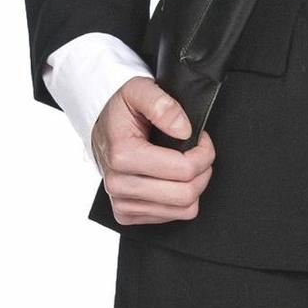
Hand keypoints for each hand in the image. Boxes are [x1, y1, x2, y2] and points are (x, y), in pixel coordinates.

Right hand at [91, 76, 215, 225]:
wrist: (102, 130)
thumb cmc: (122, 111)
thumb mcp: (138, 90)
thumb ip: (161, 104)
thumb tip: (183, 130)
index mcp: (122, 156)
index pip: (184, 170)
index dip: (204, 154)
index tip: (201, 140)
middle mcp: (118, 184)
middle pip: (186, 194)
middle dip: (203, 172)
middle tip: (199, 154)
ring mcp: (121, 203)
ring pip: (183, 210)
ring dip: (194, 187)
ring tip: (186, 165)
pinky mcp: (126, 215)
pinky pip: (171, 217)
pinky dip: (179, 200)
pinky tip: (171, 180)